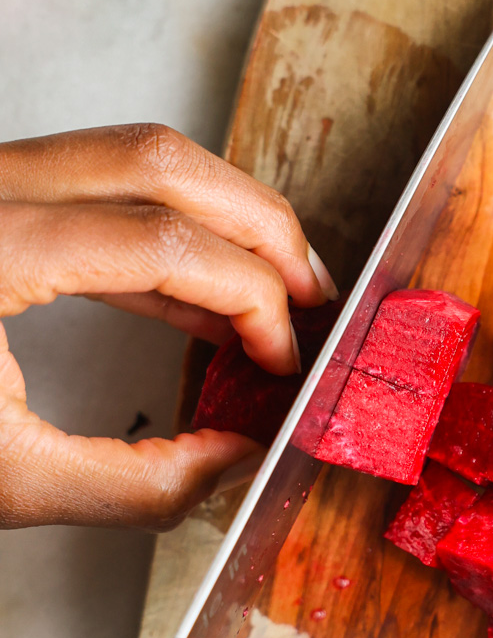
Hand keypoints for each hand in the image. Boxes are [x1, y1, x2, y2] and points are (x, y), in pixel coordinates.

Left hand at [0, 124, 337, 528]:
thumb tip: (236, 458)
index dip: (251, 298)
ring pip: (136, 154)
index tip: (281, 360)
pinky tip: (202, 294)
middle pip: (163, 161)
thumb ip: (139, 484)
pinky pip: (101, 184)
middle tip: (316, 294)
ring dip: (223, 215)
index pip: (164, 243)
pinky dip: (168, 231)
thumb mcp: (3, 482)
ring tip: (277, 288)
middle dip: (261, 225)